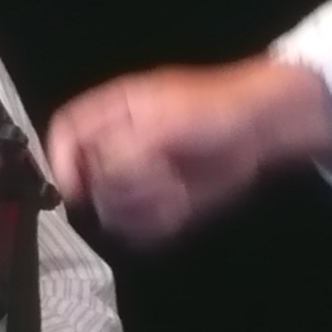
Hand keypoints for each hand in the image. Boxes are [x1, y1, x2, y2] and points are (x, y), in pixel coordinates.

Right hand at [46, 57, 331, 245]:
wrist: (267, 125)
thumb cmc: (217, 109)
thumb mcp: (160, 123)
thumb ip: (121, 150)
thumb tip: (93, 176)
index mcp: (116, 111)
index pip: (67, 134)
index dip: (63, 161)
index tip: (75, 188)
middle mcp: (126, 141)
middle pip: (90, 178)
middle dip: (111, 190)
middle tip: (142, 187)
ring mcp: (148, 171)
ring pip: (118, 206)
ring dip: (138, 209)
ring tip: (171, 193)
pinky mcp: (170, 196)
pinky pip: (149, 223)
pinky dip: (160, 223)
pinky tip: (183, 205)